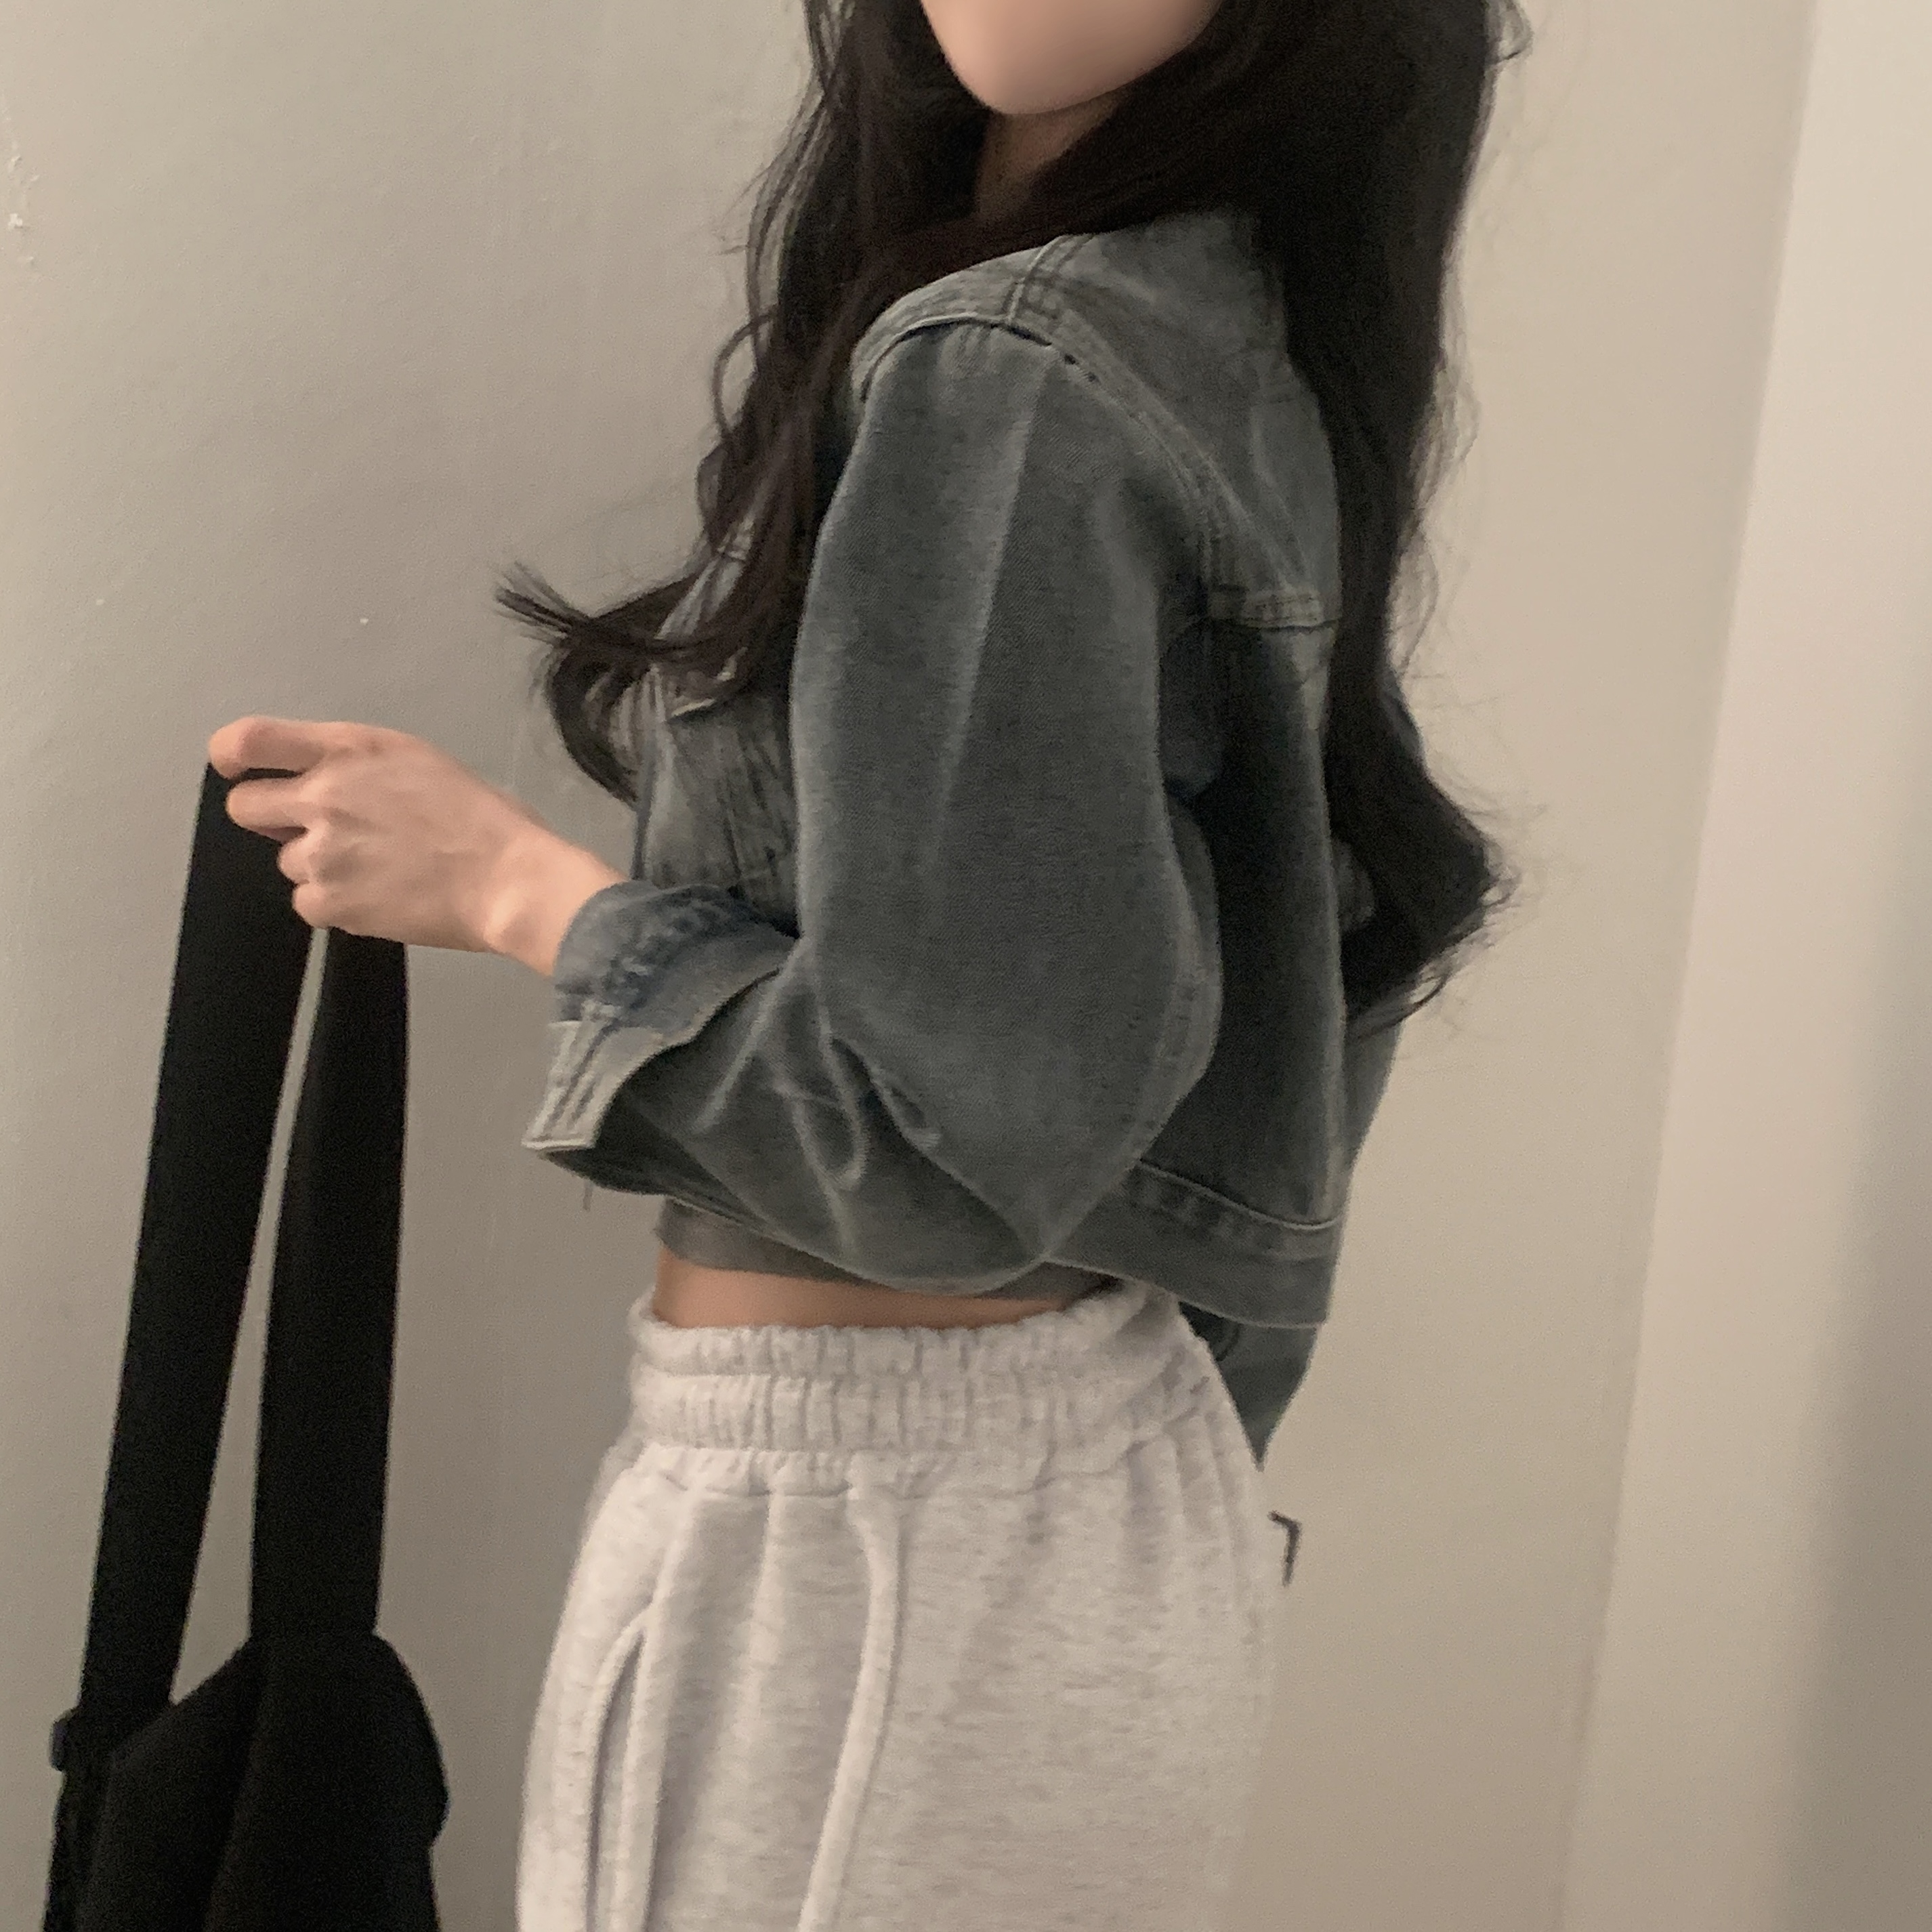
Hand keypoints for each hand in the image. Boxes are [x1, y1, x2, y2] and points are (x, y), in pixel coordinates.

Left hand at [207, 715, 599, 961]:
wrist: (509, 881)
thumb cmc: (486, 821)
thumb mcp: (420, 763)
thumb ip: (361, 768)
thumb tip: (330, 785)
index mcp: (349, 750)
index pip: (250, 740)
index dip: (231, 756)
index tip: (236, 769)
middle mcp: (323, 796)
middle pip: (245, 807)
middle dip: (273, 819)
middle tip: (319, 832)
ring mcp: (321, 853)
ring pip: (286, 861)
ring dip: (319, 866)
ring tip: (376, 871)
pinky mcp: (329, 903)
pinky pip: (307, 903)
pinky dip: (335, 904)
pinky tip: (378, 898)